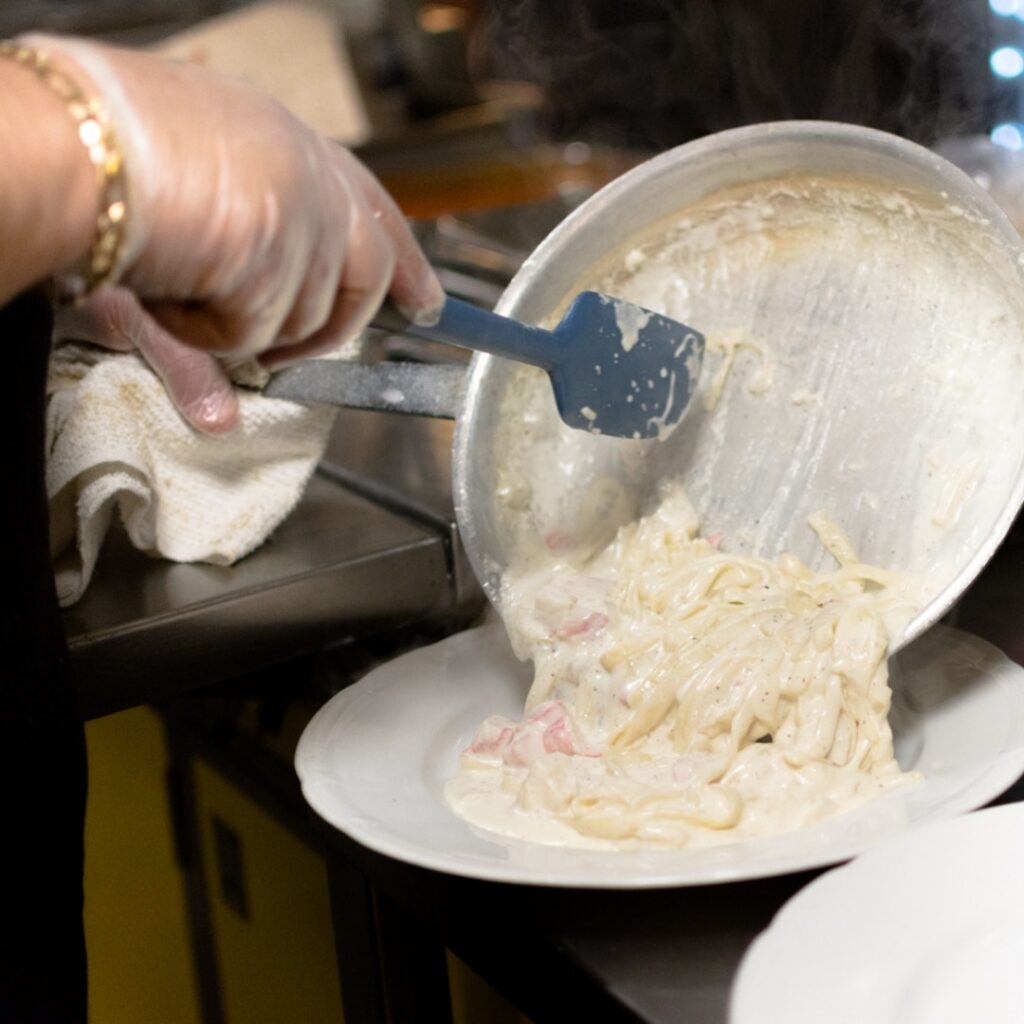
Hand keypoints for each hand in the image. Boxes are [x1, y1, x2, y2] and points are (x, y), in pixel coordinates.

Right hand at [32, 36, 443, 423]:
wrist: (64, 143)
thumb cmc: (103, 170)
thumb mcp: (171, 244)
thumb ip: (207, 331)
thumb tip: (221, 420)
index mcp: (291, 144)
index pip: (376, 212)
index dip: (406, 262)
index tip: (428, 305)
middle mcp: (309, 174)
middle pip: (364, 275)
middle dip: (330, 327)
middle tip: (279, 355)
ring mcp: (299, 214)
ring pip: (307, 316)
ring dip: (246, 328)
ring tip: (183, 290)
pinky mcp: (279, 252)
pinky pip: (259, 331)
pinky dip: (209, 333)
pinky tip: (171, 293)